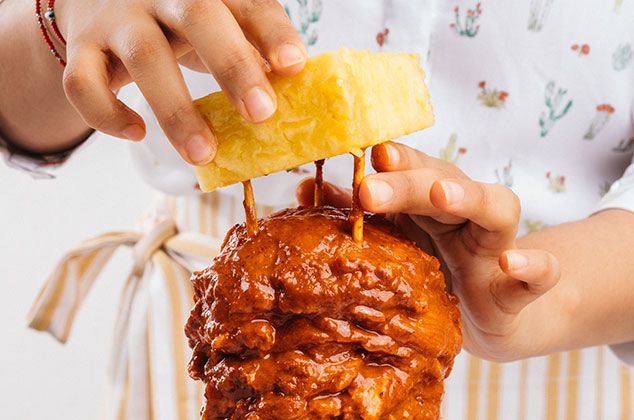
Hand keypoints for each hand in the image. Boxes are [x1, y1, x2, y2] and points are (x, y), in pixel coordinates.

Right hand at [55, 0, 305, 163]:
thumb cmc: (177, 19)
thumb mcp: (219, 23)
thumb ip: (250, 49)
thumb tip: (292, 96)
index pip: (249, 3)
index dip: (273, 34)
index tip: (293, 66)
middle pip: (198, 17)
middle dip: (232, 67)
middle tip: (261, 113)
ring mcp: (119, 17)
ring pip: (144, 56)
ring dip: (176, 110)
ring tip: (203, 153)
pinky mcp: (83, 46)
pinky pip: (83, 81)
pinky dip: (106, 114)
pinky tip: (137, 133)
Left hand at [297, 142, 560, 360]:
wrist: (489, 315)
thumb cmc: (436, 272)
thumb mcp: (397, 243)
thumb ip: (361, 216)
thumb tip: (306, 190)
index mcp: (432, 202)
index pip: (414, 169)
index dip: (394, 160)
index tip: (368, 153)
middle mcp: (466, 214)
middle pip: (445, 182)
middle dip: (410, 180)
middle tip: (371, 188)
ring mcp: (496, 246)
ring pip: (496, 209)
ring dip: (470, 197)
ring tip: (442, 195)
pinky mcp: (518, 287)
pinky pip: (540, 272)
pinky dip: (532, 266)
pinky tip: (513, 264)